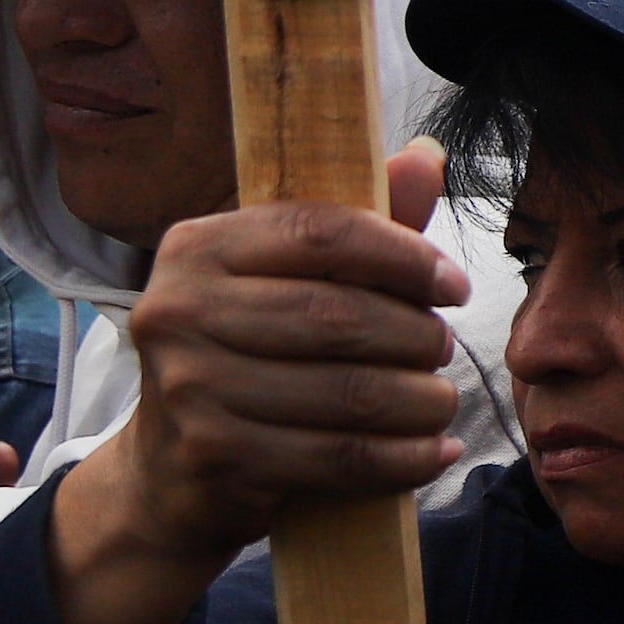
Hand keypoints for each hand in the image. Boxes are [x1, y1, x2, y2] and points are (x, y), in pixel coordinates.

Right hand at [49, 144, 467, 623]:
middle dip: (417, 336)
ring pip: (350, 392)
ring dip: (421, 401)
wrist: (169, 469)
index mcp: (197, 247)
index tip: (454, 286)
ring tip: (442, 401)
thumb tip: (426, 154)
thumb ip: (358, 226)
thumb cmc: (246, 356)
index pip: (321, 232)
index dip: (404, 257)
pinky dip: (405, 458)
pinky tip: (435, 451)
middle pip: (340, 316)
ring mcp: (190, 387)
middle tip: (445, 349)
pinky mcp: (215, 456)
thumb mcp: (289, 281)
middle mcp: (178, 310)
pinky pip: (341, 455)